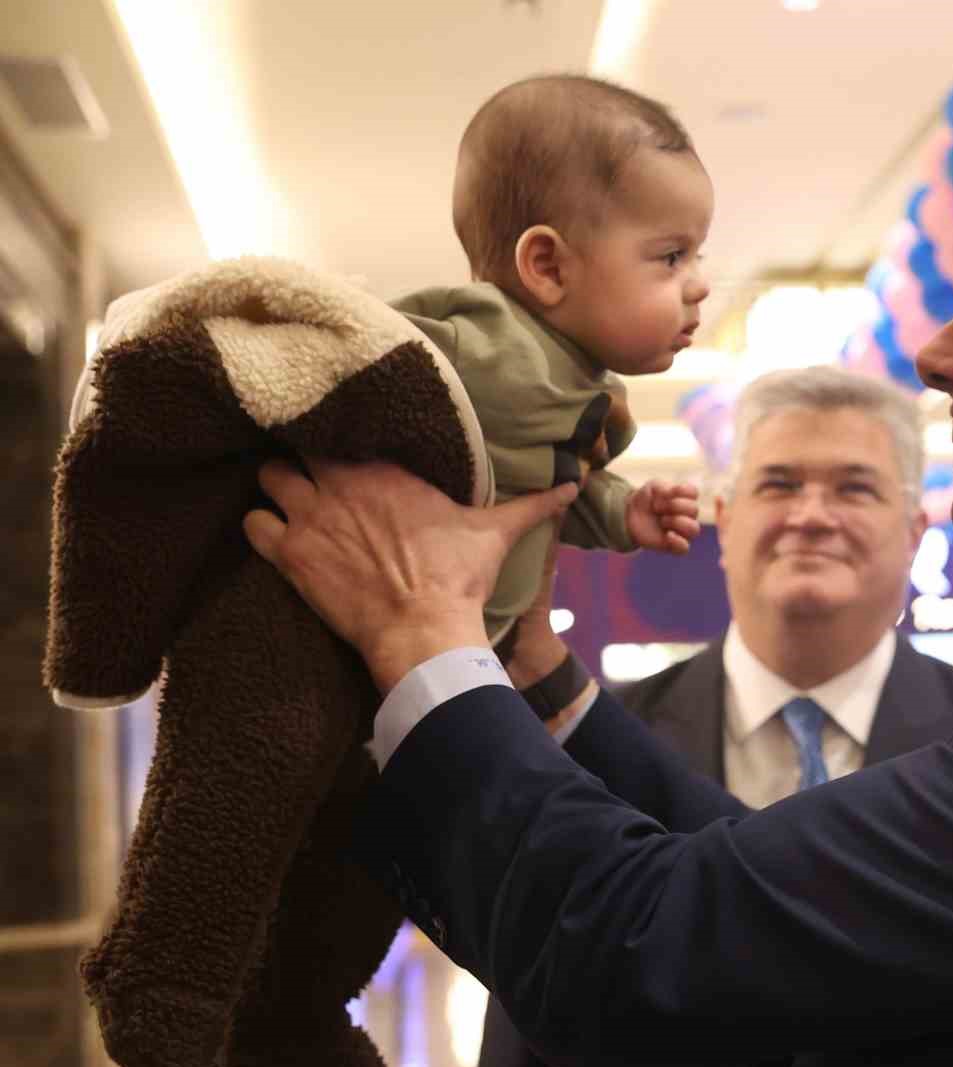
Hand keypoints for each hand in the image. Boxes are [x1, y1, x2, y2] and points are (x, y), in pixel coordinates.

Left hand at [243, 457, 576, 692]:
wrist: (422, 630)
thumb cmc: (457, 579)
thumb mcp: (496, 534)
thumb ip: (531, 504)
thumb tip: (574, 486)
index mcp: (389, 467)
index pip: (350, 426)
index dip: (344, 434)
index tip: (347, 442)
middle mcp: (344, 480)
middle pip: (301, 443)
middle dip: (304, 455)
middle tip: (311, 470)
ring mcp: (311, 514)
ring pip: (269, 475)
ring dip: (276, 486)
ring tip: (288, 499)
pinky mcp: (289, 553)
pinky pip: (252, 523)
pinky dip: (259, 527)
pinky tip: (275, 536)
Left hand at [625, 481, 700, 553]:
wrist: (630, 517)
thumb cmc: (646, 500)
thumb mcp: (652, 487)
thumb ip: (663, 487)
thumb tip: (672, 495)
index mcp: (683, 499)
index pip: (693, 492)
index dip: (681, 490)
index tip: (666, 492)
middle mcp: (686, 515)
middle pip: (694, 510)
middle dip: (674, 505)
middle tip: (656, 507)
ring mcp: (681, 531)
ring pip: (694, 529)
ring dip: (677, 522)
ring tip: (662, 521)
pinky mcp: (673, 545)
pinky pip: (685, 547)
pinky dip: (678, 541)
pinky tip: (668, 535)